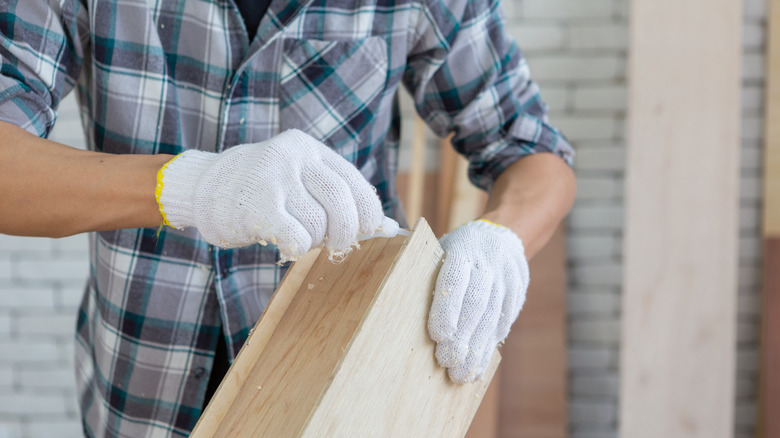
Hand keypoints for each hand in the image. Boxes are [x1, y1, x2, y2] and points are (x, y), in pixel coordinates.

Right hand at [156, 129, 384, 260]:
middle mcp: (294, 157)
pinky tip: (285, 243)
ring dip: (313, 240)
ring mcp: (274, 178)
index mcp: (309, 149)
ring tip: (295, 234)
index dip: (368, 210)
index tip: (370, 230)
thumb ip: (332, 195)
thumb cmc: (261, 191)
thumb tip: (383, 226)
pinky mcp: (257, 204)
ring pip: (318, 225)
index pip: (353, 181)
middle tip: (337, 244)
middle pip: (341, 202)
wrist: (203, 188)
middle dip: (346, 232)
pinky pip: (297, 237)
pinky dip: (298, 248)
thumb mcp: (297, 179)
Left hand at [428, 219, 529, 382]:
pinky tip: (477, 365)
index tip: (437, 336)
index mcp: (463, 249)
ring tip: (461, 373)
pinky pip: (503, 323)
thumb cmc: (459, 249)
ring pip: (492, 317)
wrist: (503, 235)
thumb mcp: (442, 247)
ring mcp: (506, 278)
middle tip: (447, 362)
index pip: (455, 279)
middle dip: (462, 336)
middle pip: (476, 303)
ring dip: (476, 349)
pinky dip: (489, 347)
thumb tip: (400, 306)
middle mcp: (487, 263)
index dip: (447, 308)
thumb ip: (429, 271)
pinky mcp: (517, 293)